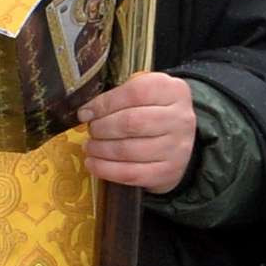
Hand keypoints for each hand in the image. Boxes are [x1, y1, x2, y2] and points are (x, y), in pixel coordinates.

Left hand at [77, 69, 195, 191]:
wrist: (178, 140)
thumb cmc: (153, 111)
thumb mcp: (144, 93)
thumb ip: (119, 95)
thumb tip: (86, 112)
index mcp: (173, 91)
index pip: (135, 93)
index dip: (104, 103)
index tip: (85, 112)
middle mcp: (180, 118)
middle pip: (131, 123)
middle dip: (102, 128)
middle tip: (91, 131)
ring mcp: (177, 148)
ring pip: (128, 150)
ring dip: (100, 149)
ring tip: (90, 147)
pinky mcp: (169, 171)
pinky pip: (131, 173)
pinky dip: (106, 170)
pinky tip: (93, 164)